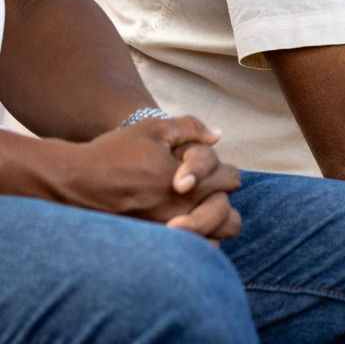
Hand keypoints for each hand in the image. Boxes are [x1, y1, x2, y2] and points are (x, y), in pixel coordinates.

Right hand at [52, 116, 242, 239]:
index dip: (222, 172)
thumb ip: (191, 128)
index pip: (231, 180)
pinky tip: (179, 232)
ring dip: (210, 230)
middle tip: (207, 196)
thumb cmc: (113, 152)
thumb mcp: (154, 129)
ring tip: (196, 216)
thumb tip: (217, 135)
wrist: (70, 181)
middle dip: (222, 205)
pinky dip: (190, 248)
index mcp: (190, 183)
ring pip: (211, 244)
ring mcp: (165, 234)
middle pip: (230, 219)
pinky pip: (185, 258)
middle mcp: (182, 212)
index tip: (208, 172)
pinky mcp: (148, 249)